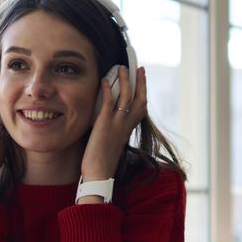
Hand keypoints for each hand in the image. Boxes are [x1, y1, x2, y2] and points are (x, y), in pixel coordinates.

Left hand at [81, 66, 147, 182]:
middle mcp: (126, 125)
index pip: (140, 108)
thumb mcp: (111, 144)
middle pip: (139, 99)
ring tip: (122, 68)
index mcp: (128, 130)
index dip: (142, 94)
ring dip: (125, 81)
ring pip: (126, 97)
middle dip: (140, 83)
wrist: (99, 174)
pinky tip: (105, 80)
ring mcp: (117, 124)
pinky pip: (108, 102)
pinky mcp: (105, 124)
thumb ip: (112, 131)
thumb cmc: (102, 163)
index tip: (141, 83)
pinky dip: (107, 90)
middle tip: (139, 69)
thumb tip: (106, 123)